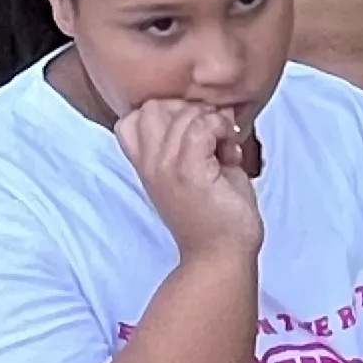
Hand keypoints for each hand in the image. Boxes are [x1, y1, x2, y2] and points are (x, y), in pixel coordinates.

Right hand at [117, 97, 263, 261]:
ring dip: (212, 119)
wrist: (222, 255)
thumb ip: (191, 141)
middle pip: (152, 107)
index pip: (132, 118)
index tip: (191, 127)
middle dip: (187, 108)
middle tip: (211, 131)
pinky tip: (230, 149)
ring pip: (182, 114)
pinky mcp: (189, 173)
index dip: (164, 110)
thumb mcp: (193, 172)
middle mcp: (150, 166)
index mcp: (147, 166)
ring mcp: (166, 169)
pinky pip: (201, 127)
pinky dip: (221, 129)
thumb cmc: (215, 216)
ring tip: (224, 143)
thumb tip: (212, 108)